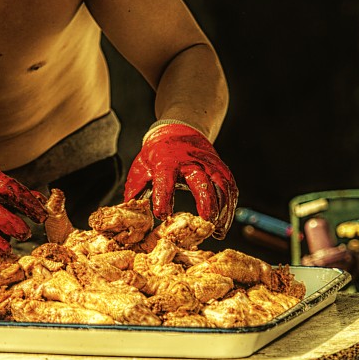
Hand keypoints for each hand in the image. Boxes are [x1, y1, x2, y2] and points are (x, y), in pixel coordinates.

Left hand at [124, 122, 237, 238]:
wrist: (179, 129)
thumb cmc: (158, 153)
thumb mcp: (141, 167)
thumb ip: (135, 189)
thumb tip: (129, 213)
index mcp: (166, 161)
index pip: (165, 180)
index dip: (163, 198)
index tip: (163, 216)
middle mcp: (191, 161)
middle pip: (202, 181)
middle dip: (207, 204)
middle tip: (206, 224)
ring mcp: (208, 163)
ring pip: (221, 185)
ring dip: (222, 209)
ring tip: (217, 230)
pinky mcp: (220, 167)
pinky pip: (230, 186)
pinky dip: (230, 205)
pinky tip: (224, 222)